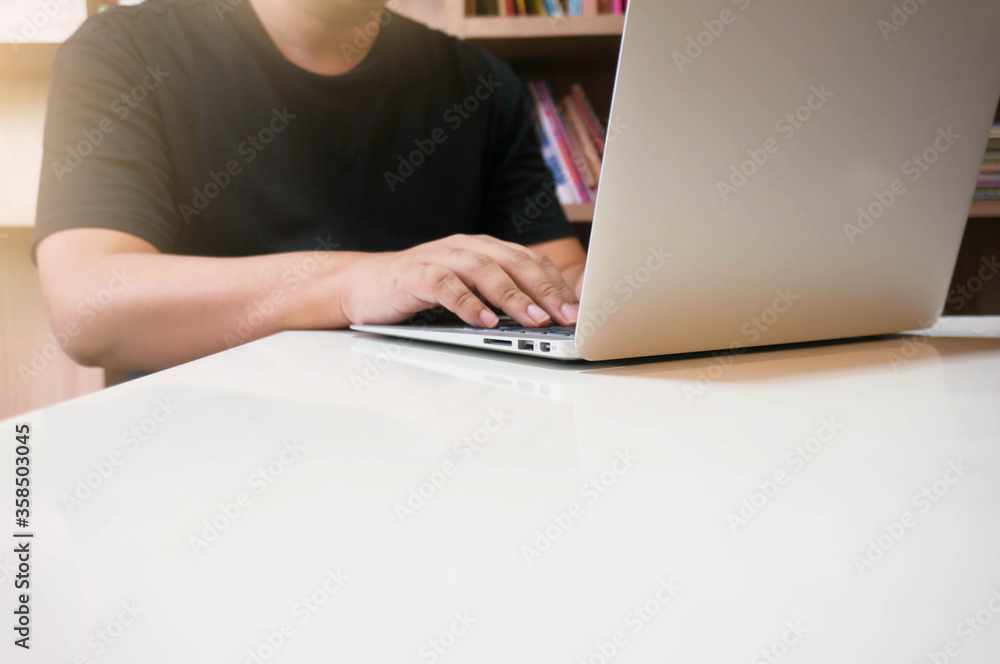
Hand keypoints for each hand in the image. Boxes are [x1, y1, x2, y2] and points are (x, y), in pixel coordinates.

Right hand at [340, 234, 579, 327]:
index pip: (530, 261)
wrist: (360, 287)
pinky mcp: (415, 275)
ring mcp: (440, 258)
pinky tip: (484, 321)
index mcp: (483, 249)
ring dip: (513, 297)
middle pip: (515, 262)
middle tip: (567, 317)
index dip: (556, 284)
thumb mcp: (466, 292)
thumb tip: (543, 320)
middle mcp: (465, 247)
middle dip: (546, 290)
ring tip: (535, 320)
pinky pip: (446, 286)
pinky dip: (467, 303)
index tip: (579, 311)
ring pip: (485, 271)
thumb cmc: (418, 293)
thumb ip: (497, 298)